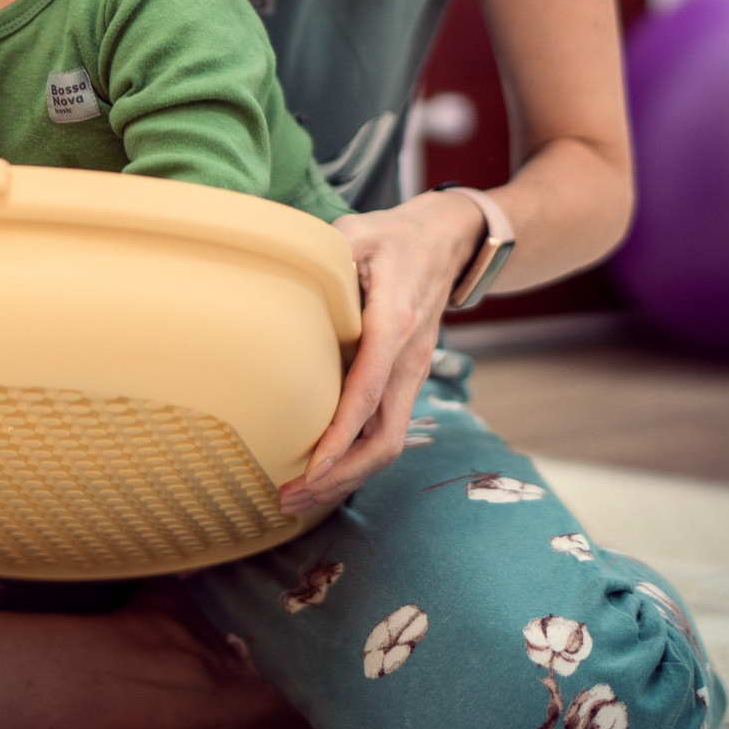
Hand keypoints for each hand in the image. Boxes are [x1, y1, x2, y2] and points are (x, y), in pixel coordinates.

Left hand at [278, 191, 482, 513]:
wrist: (448, 240)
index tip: (310, 467)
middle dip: (341, 475)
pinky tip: (324, 471)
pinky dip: (356, 458)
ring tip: (298, 496)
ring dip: (347, 475)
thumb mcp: (356, 232)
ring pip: (389, 442)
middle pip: (385, 437)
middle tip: (289, 496)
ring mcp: (413, 372)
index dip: (340, 435)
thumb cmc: (394, 235)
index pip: (368, 391)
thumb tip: (281, 280)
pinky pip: (386, 429)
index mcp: (395, 322)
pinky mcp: (407, 379)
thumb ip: (324, 258)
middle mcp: (410, 357)